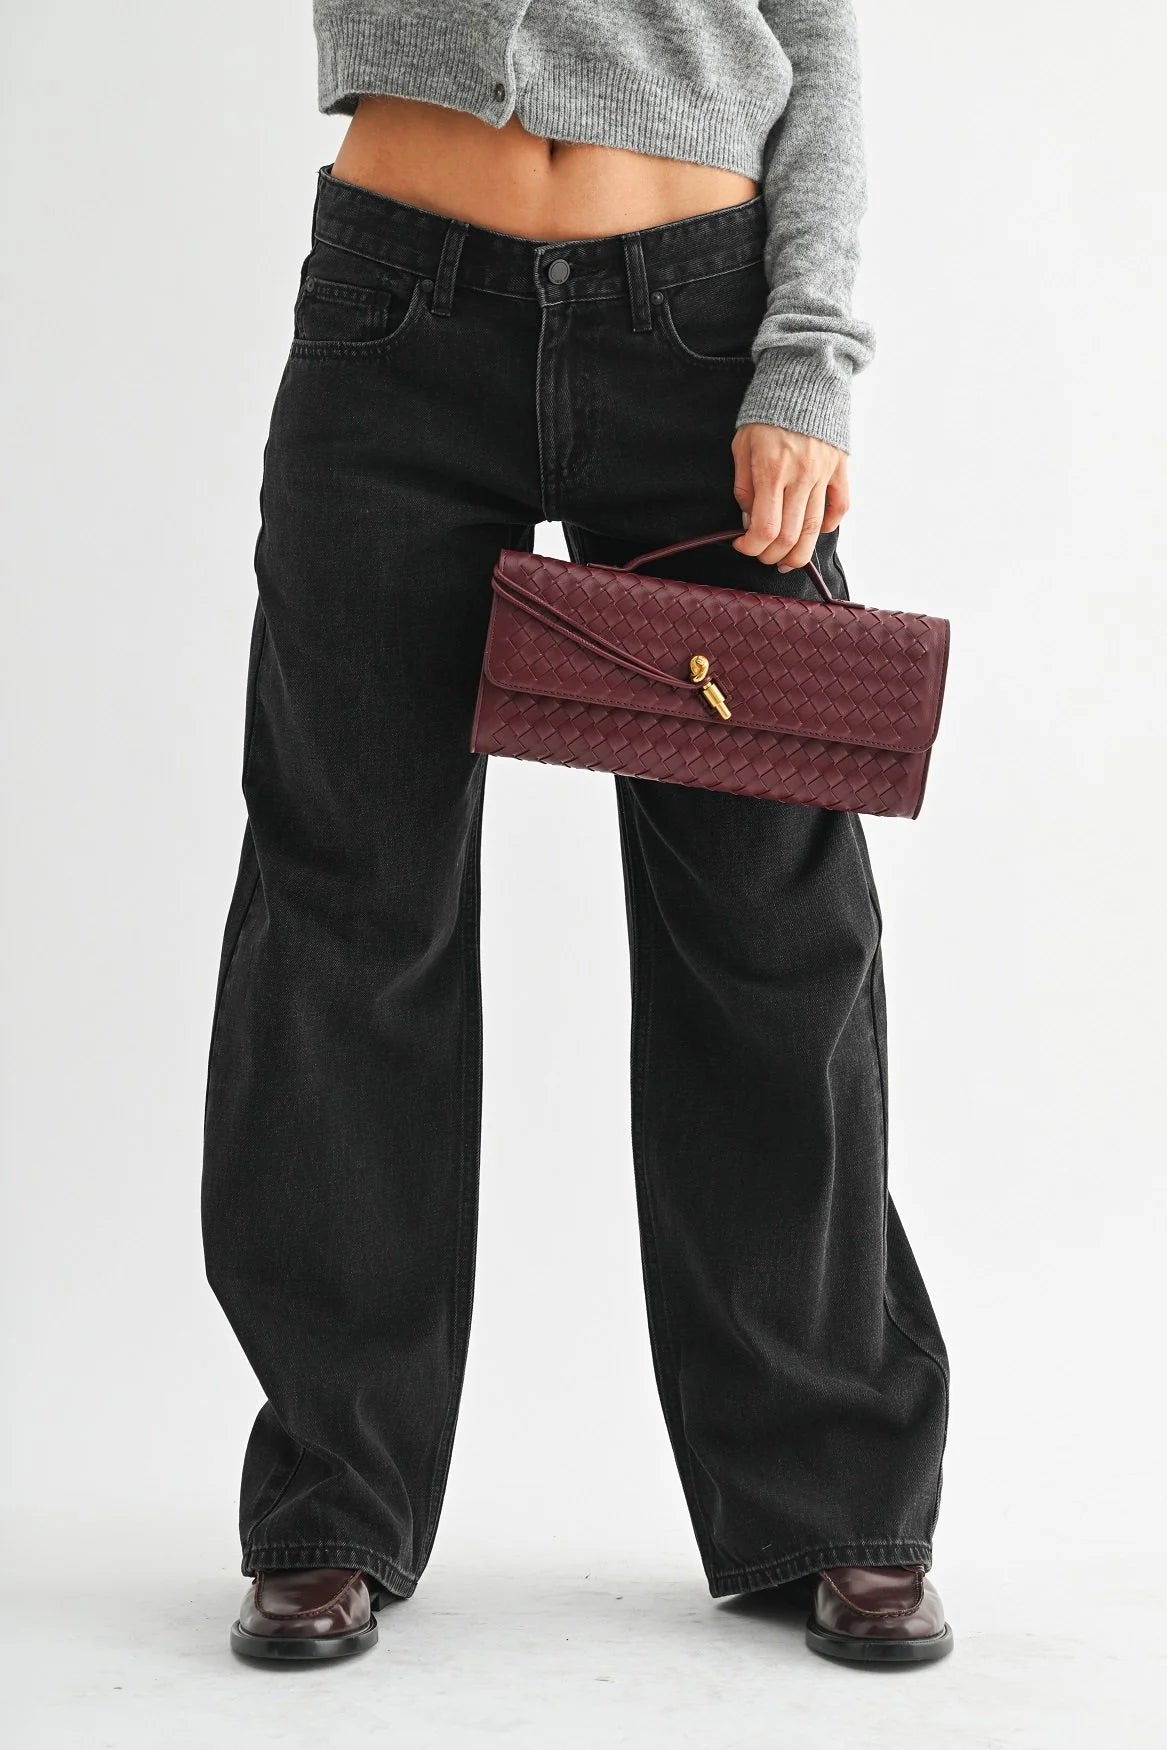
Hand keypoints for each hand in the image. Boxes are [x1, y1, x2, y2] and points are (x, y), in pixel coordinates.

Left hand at [731, 424, 849, 570]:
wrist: (802, 380)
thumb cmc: (766, 414)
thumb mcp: (741, 446)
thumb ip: (744, 486)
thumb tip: (749, 521)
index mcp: (772, 471)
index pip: (765, 528)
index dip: (752, 547)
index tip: (743, 546)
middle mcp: (800, 476)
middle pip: (790, 536)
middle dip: (772, 555)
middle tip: (763, 555)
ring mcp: (823, 473)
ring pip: (816, 529)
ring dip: (799, 553)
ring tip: (787, 560)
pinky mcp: (840, 468)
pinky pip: (840, 506)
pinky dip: (830, 525)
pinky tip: (817, 531)